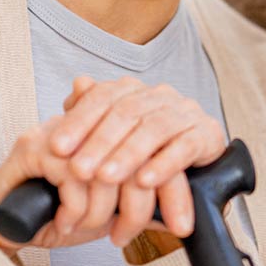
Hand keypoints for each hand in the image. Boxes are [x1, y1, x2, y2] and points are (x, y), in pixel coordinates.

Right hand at [0, 76, 218, 256]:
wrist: (2, 225)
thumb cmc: (55, 215)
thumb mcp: (107, 214)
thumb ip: (139, 206)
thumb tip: (178, 217)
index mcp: (110, 134)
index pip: (156, 150)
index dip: (172, 188)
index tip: (180, 225)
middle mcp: (88, 125)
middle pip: (136, 159)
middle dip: (137, 207)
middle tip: (124, 236)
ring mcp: (58, 131)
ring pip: (105, 171)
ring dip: (98, 212)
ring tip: (86, 228)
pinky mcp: (32, 147)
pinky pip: (73, 180)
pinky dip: (74, 210)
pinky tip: (65, 223)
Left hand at [51, 75, 225, 258]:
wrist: (193, 172)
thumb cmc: (142, 156)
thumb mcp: (109, 139)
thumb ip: (90, 114)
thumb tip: (79, 83)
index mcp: (134, 91)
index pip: (102, 98)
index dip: (78, 121)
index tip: (57, 147)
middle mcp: (161, 96)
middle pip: (126, 113)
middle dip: (99, 143)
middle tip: (78, 170)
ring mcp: (186, 113)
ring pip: (155, 128)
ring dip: (128, 154)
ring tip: (106, 178)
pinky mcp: (208, 135)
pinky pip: (186, 147)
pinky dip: (165, 164)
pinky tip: (145, 181)